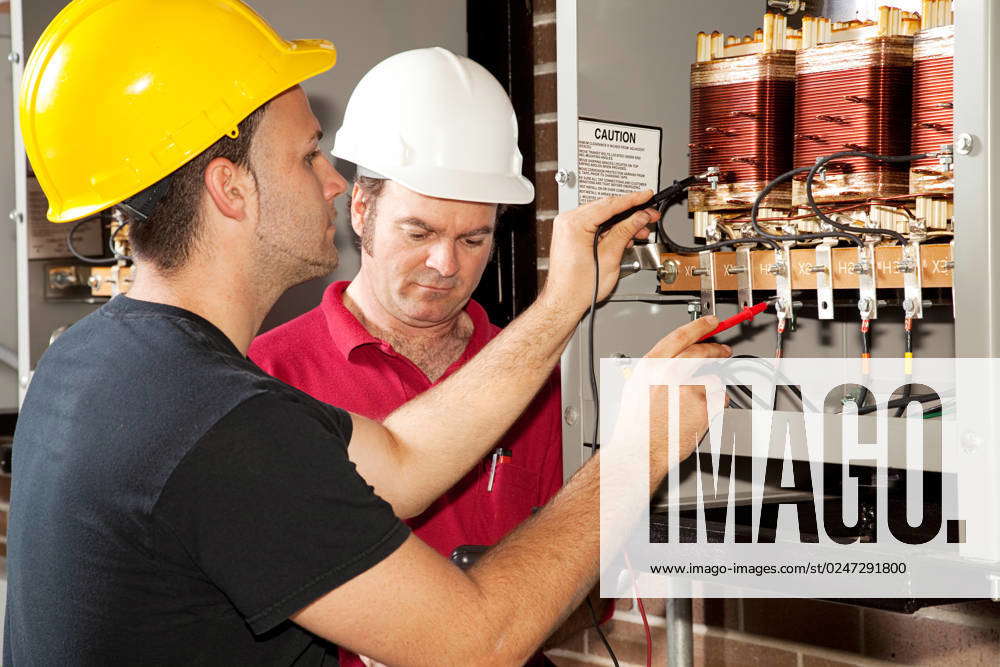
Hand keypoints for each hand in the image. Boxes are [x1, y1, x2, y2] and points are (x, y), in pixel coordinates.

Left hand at [539, 190, 658, 314]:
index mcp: (574, 224)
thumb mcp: (609, 257)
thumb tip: (639, 217)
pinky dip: (610, 229)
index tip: (646, 196)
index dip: (632, 200)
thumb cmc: (578, 287)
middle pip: (605, 208)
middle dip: (630, 213)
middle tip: (649, 215)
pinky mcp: (570, 235)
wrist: (564, 302)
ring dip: (621, 223)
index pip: (609, 205)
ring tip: (640, 231)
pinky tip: (624, 236)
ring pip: (601, 217)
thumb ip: (625, 232)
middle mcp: (567, 222)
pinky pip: (593, 225)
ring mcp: (566, 228)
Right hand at [645, 317, 730, 478]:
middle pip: (702, 352)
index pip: (681, 336)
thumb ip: (655, 369)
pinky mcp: (704, 406)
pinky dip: (714, 406)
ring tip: (693, 405)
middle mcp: (671, 373)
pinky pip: (719, 400)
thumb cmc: (634, 425)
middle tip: (724, 351)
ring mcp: (690, 389)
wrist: (639, 450)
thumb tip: (674, 359)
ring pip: (712, 379)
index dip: (699, 326)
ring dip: (709, 388)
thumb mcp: (635, 386)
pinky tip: (698, 415)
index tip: (711, 322)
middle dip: (717, 349)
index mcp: (651, 365)